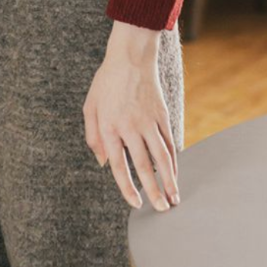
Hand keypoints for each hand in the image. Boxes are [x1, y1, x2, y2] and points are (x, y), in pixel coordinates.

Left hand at [83, 24, 179, 211]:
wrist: (131, 56)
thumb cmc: (107, 82)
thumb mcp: (90, 106)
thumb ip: (92, 136)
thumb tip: (102, 162)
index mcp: (110, 127)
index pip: (119, 166)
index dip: (127, 188)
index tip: (136, 203)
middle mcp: (130, 127)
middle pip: (144, 167)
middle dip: (154, 192)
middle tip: (161, 210)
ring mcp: (148, 121)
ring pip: (162, 157)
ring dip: (170, 180)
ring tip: (174, 198)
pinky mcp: (162, 115)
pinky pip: (169, 142)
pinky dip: (174, 160)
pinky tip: (176, 173)